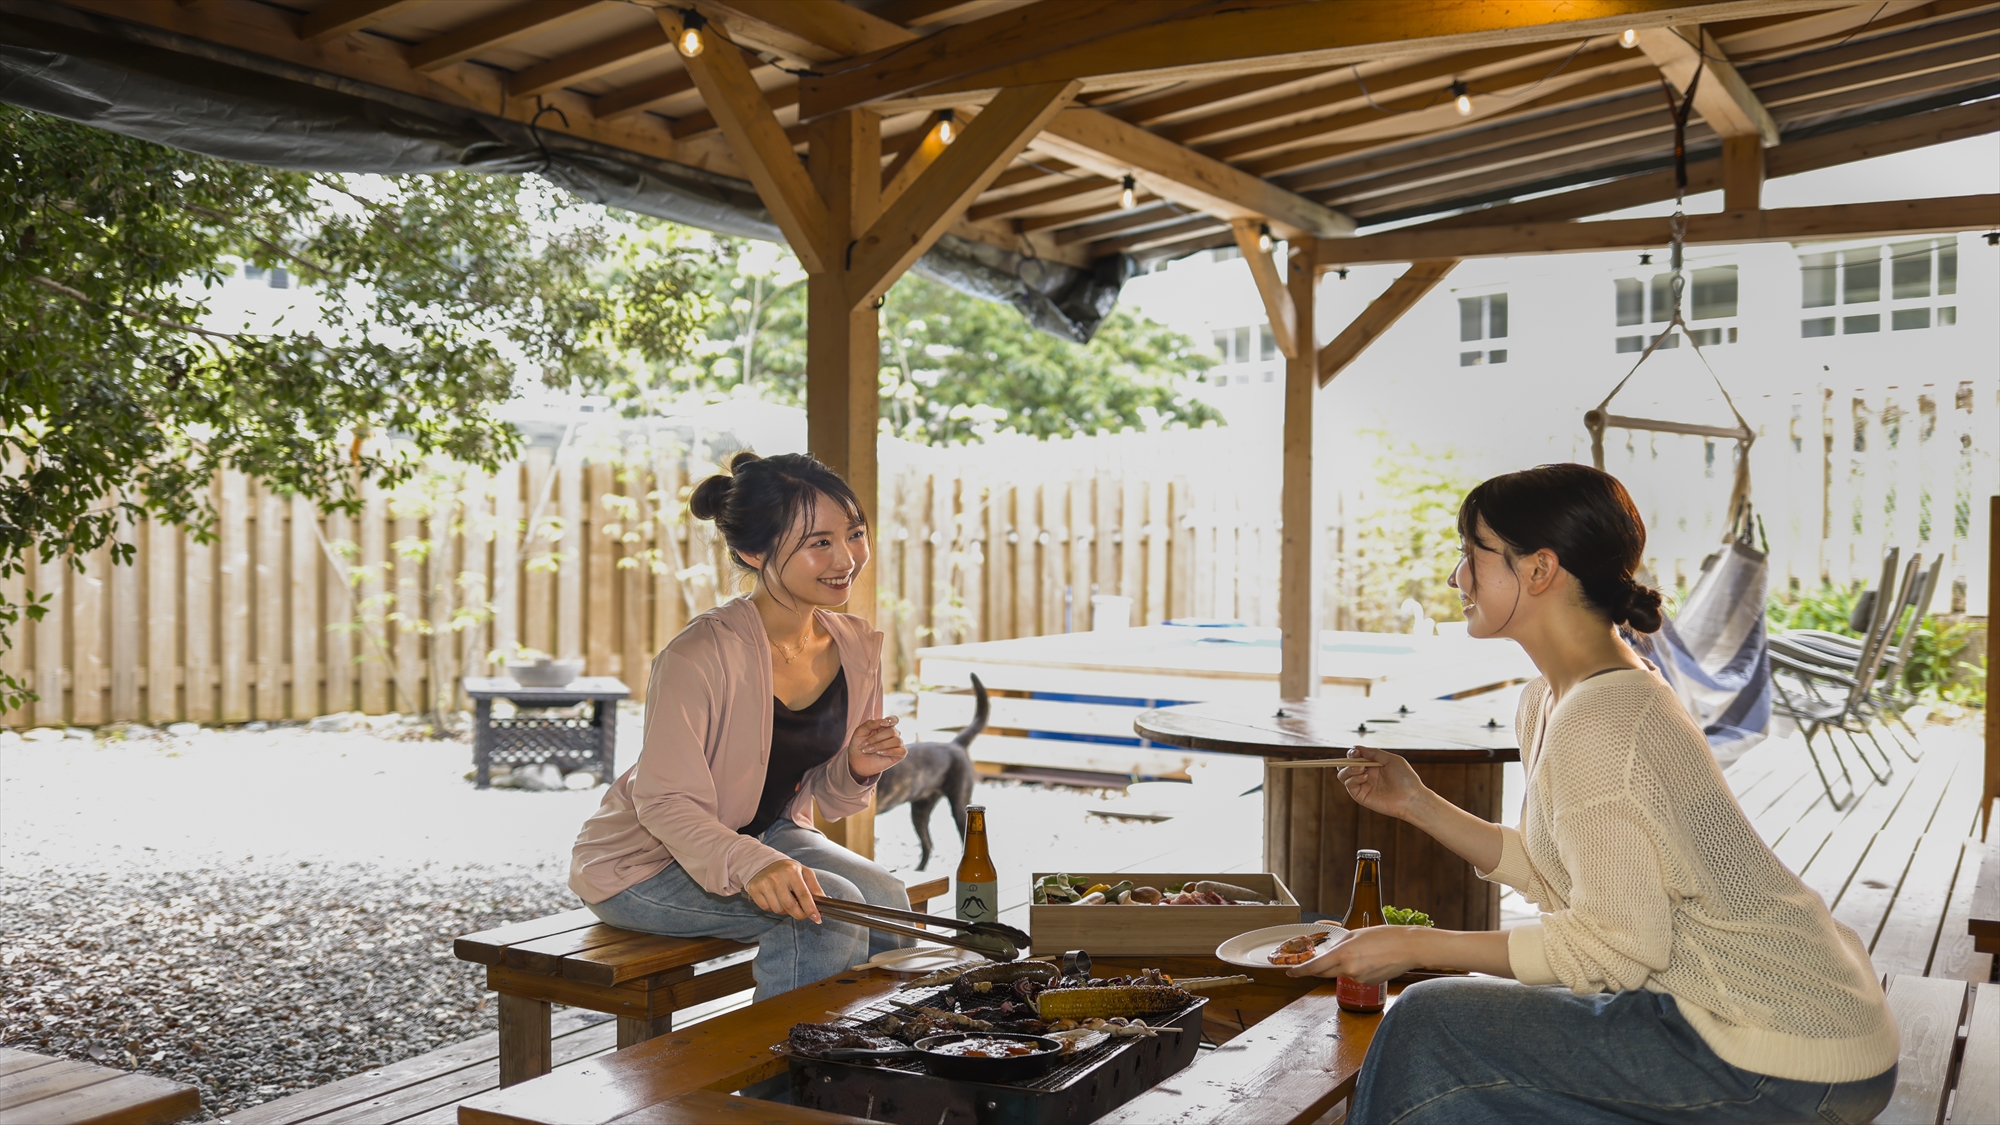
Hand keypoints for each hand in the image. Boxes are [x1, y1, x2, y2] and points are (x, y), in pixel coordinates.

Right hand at [746, 859, 824, 922]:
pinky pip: (766, 908)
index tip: (817, 919)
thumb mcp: (803, 872)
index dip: (811, 909)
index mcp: (792, 871)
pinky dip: (773, 908)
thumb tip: (824, 900)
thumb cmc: (787, 869)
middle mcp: (777, 877)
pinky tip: (774, 898)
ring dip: (785, 910)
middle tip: (803, 914)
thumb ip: (814, 886)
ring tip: (786, 900)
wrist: (762, 862)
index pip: (803, 894)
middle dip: (799, 914)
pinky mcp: (754, 890)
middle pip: (790, 906)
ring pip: (778, 909)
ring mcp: (764, 884)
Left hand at [844, 716, 905, 779]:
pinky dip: (890, 751)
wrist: (857, 761)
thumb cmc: (859, 745)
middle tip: (865, 745)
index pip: (893, 719)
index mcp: (884, 727)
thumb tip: (882, 721)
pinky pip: (901, 751)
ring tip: (869, 750)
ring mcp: (897, 744)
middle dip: (876, 738)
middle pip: (892, 731)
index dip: (890, 720)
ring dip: (880, 746)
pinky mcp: (899, 755)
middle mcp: (893, 734)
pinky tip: (880, 753)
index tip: (882, 724)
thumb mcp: (860, 732)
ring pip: (896, 741)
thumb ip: (870, 724)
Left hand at [1286, 925, 1424, 983]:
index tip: (1291, 972)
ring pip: (1341, 973)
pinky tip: (1369, 960)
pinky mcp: (1367, 984)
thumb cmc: (1385, 936)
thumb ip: (1338, 941)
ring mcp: (1358, 979)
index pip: (1315, 967)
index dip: (1300, 971)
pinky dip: (1356, 969)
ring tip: (1361, 952)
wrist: (1409, 948)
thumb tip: (1325, 939)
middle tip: (1315, 961)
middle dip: (1318, 968)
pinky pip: (1354, 977)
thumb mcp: (1356, 933)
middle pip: (1324, 973)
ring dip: (1342, 965)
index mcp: (1343, 954)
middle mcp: (1348, 969)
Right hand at [1339, 745, 1427, 821]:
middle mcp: (1366, 774)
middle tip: (1354, 759)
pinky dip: (1353, 778)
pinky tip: (1365, 777)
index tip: (1355, 752)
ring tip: (1361, 769)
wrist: (1411, 797)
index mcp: (1373, 765)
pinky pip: (1349, 785)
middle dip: (1346, 760)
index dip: (1352, 753)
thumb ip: (1374, 753)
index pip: (1355, 757)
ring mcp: (1363, 785)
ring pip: (1342, 775)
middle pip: (1345, 765)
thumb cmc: (1405, 778)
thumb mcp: (1391, 760)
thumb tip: (1356, 747)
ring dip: (1348, 769)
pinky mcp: (1361, 796)